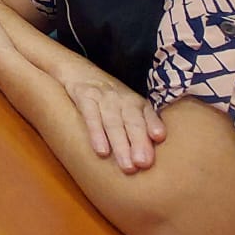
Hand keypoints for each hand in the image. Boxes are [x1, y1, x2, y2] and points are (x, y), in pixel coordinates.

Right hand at [52, 57, 166, 172]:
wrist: (75, 69)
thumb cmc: (105, 98)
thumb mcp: (124, 107)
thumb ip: (138, 128)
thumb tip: (152, 160)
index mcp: (135, 102)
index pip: (147, 112)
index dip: (153, 124)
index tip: (159, 137)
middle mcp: (121, 98)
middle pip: (132, 120)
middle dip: (139, 141)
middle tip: (143, 163)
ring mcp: (102, 96)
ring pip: (113, 121)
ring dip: (121, 144)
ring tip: (127, 166)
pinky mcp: (83, 95)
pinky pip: (90, 115)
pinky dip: (96, 133)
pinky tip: (102, 151)